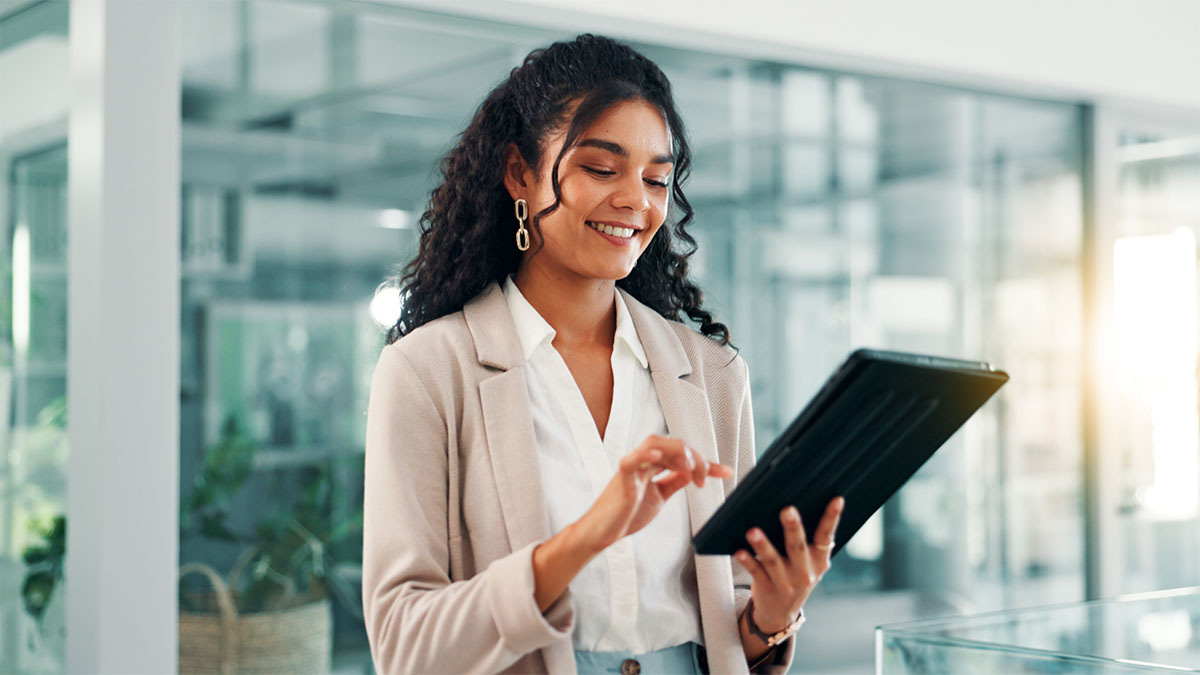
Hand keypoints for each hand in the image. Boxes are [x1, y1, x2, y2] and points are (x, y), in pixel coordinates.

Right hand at [575, 435, 732, 553]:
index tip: (726, 472)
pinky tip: (659, 456)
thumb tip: (693, 472)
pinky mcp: (621, 480)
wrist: (604, 534)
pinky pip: (631, 461)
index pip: (682, 455)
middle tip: (705, 478)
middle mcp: (643, 462)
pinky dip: (644, 455)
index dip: (706, 462)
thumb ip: (675, 481)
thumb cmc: (627, 514)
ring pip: (655, 444)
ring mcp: (632, 469)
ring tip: (690, 468)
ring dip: (677, 452)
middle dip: (695, 457)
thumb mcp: (660, 496)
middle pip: (672, 444)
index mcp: (652, 465)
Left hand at [734, 496, 844, 631]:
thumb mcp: (809, 563)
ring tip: (753, 531)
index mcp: (818, 560)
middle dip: (793, 528)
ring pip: (773, 560)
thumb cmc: (795, 575)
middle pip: (798, 547)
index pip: (826, 536)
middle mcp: (804, 572)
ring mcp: (785, 582)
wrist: (781, 612)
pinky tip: (739, 550)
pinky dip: (747, 561)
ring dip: (763, 545)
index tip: (837, 499)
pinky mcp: (766, 588)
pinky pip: (756, 572)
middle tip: (788, 509)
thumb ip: (807, 540)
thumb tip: (796, 503)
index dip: (832, 518)